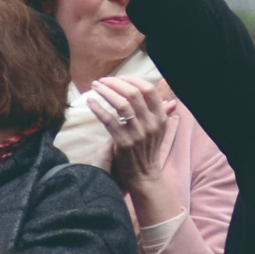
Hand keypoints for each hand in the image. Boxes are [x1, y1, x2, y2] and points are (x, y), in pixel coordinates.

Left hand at [88, 76, 174, 191]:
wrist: (143, 175)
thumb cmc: (147, 148)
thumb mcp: (158, 126)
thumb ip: (160, 105)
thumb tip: (163, 83)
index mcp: (161, 117)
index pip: (148, 90)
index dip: (131, 80)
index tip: (118, 78)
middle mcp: (151, 124)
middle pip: (133, 93)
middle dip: (115, 83)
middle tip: (101, 80)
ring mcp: (138, 134)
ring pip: (121, 104)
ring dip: (105, 92)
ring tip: (95, 87)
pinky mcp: (124, 143)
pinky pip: (109, 120)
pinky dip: (98, 108)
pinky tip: (90, 101)